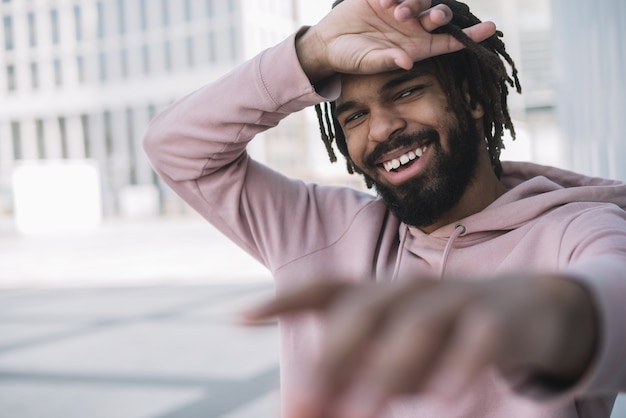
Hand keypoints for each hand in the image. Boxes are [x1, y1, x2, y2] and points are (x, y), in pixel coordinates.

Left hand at [241, 275, 596, 417]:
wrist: (529, 312)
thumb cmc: (446, 337)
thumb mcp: (396, 357)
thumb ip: (351, 378)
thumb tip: (302, 408)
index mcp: (382, 296)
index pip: (327, 289)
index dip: (285, 301)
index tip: (239, 318)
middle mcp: (412, 291)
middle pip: (365, 308)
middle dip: (332, 355)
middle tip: (303, 404)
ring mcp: (457, 299)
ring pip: (416, 323)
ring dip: (387, 368)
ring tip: (362, 412)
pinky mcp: (500, 319)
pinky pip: (480, 340)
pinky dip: (462, 368)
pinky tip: (446, 400)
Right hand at [296, 0, 496, 82]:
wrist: (328, 42)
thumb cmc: (350, 59)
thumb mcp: (368, 61)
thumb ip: (387, 59)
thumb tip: (406, 61)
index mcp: (415, 48)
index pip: (449, 42)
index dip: (470, 36)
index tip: (490, 28)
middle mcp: (413, 28)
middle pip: (439, 17)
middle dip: (441, 15)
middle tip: (430, 17)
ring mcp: (401, 10)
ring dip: (415, 1)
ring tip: (393, 10)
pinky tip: (382, 2)